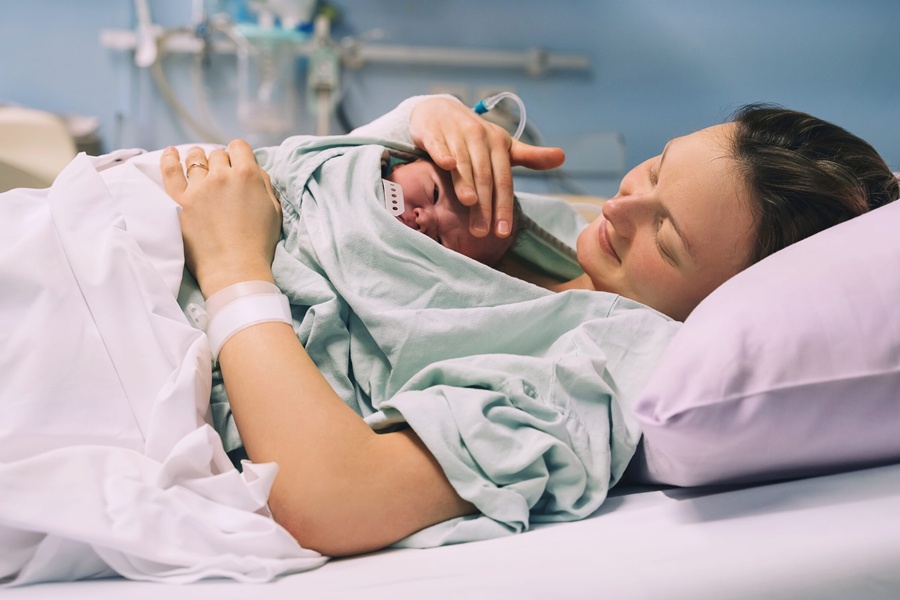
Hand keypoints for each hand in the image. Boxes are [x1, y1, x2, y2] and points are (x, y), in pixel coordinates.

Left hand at [160, 141, 281, 297]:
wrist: (235, 270)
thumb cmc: (258, 243)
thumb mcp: (274, 210)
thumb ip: (264, 183)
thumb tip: (253, 168)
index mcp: (248, 175)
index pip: (239, 147)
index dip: (239, 154)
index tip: (236, 163)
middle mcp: (222, 176)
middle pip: (217, 154)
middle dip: (220, 161)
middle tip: (220, 174)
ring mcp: (198, 188)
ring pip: (195, 158)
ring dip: (198, 158)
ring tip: (197, 162)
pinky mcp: (179, 201)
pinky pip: (170, 170)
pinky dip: (169, 158)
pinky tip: (170, 152)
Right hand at [409, 97, 565, 237]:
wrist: (441, 109)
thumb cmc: (476, 135)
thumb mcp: (504, 145)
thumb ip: (530, 157)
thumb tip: (562, 157)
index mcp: (499, 144)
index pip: (504, 180)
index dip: (504, 206)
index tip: (503, 232)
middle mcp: (479, 138)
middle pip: (484, 177)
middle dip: (484, 205)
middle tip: (482, 232)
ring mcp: (456, 134)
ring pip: (463, 163)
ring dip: (466, 183)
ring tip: (469, 204)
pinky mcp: (434, 132)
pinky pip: (439, 145)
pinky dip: (443, 154)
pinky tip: (446, 165)